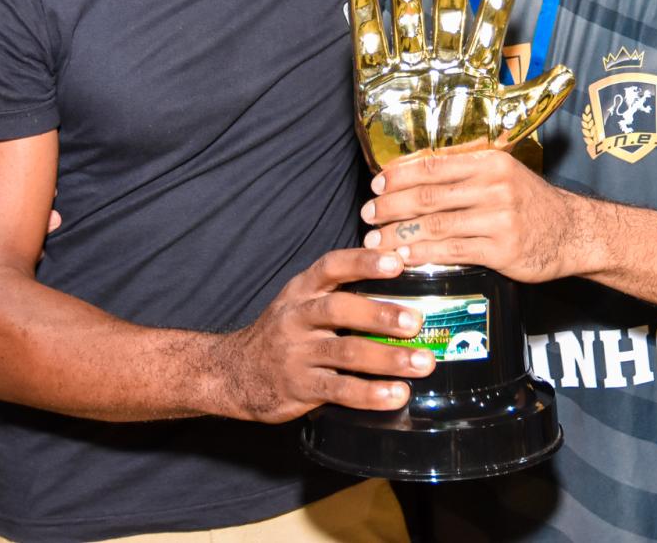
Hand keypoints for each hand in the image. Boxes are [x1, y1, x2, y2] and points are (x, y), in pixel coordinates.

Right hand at [220, 249, 435, 422]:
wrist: (234, 373)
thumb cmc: (282, 333)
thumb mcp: (300, 302)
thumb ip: (338, 291)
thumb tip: (400, 277)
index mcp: (301, 290)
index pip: (331, 267)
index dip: (363, 262)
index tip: (397, 261)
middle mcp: (297, 318)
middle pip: (339, 310)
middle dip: (380, 315)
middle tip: (416, 322)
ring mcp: (296, 354)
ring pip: (345, 352)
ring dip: (388, 358)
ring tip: (422, 363)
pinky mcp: (300, 388)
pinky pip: (339, 390)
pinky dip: (371, 393)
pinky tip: (397, 395)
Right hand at [349, 0, 573, 169]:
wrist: (428, 186)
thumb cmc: (467, 155)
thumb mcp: (508, 126)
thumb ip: (536, 99)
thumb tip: (569, 72)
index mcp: (474, 65)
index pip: (491, 18)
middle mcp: (442, 58)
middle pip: (447, 5)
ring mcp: (409, 66)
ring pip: (409, 15)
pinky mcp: (376, 81)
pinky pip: (369, 42)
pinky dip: (364, 12)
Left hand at [362, 149, 584, 282]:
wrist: (573, 232)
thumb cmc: (530, 203)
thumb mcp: (503, 174)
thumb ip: (465, 172)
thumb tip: (412, 173)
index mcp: (490, 162)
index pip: (433, 165)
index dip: (399, 176)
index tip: (376, 185)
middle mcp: (495, 187)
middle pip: (429, 196)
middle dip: (391, 207)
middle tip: (367, 215)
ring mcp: (499, 219)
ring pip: (436, 226)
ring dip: (399, 234)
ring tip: (376, 241)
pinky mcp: (502, 250)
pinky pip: (453, 252)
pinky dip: (423, 254)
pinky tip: (405, 257)